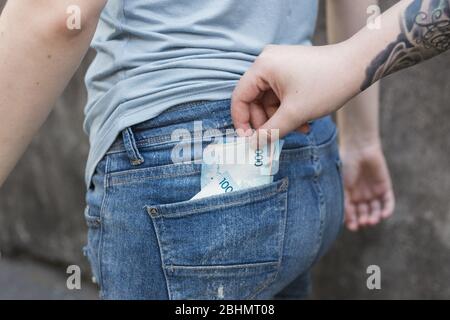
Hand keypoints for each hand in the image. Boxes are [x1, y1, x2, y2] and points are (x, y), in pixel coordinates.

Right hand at [231, 44, 360, 137]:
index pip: (240, 97)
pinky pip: (280, 94)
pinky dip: (288, 109)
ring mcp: (279, 64)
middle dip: (266, 122)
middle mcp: (267, 62)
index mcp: (263, 67)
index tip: (249, 141)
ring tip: (299, 130)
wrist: (359, 66)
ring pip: (268, 99)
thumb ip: (270, 131)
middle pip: (254, 100)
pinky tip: (303, 122)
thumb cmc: (327, 85)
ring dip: (280, 118)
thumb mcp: (295, 114)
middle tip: (275, 139)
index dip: (242, 122)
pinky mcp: (290, 69)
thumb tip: (253, 145)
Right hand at [340, 142, 394, 230]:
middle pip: (364, 213)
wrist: (358, 149)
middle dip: (364, 219)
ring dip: (375, 216)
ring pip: (376, 210)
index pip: (351, 213)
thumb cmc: (345, 166)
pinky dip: (387, 209)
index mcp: (348, 195)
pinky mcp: (385, 187)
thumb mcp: (342, 186)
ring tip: (372, 220)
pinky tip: (384, 215)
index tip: (353, 227)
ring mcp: (373, 192)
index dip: (352, 221)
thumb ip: (344, 202)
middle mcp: (361, 195)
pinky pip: (388, 202)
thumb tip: (344, 221)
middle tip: (363, 223)